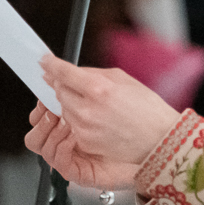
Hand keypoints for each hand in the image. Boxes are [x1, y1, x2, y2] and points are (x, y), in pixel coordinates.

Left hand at [24, 56, 181, 190]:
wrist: (159, 139)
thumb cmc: (146, 108)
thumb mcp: (123, 79)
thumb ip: (93, 73)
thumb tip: (70, 72)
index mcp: (99, 88)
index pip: (63, 73)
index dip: (51, 65)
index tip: (44, 62)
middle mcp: (88, 109)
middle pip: (59, 91)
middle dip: (62, 85)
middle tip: (74, 84)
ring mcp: (85, 128)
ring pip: (63, 109)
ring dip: (71, 103)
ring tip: (94, 104)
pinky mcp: (85, 142)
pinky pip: (72, 125)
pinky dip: (78, 120)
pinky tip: (97, 119)